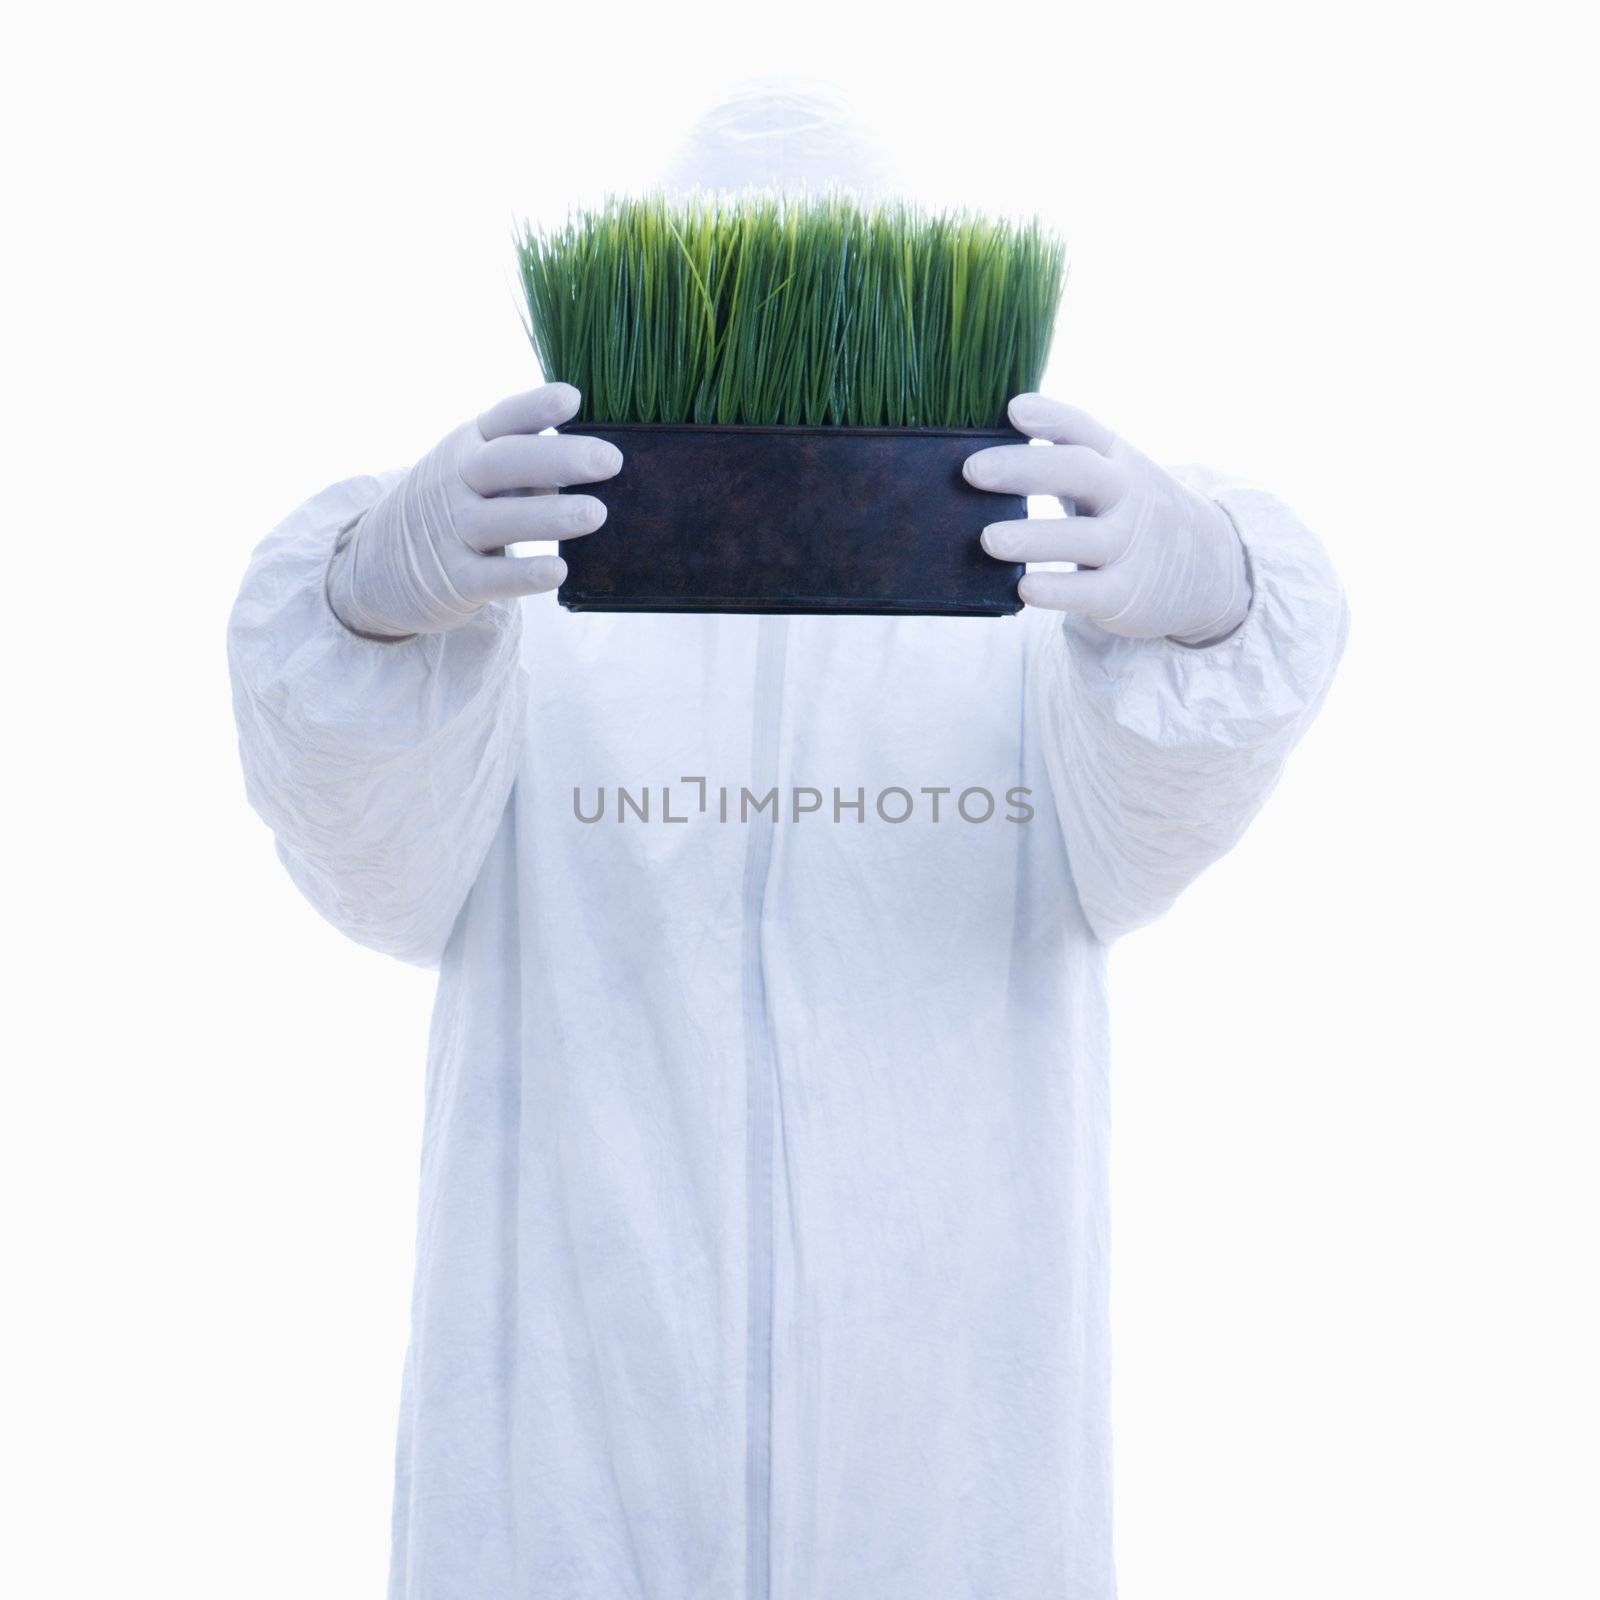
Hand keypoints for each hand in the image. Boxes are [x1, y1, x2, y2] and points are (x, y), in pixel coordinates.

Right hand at [327, 384, 620, 638]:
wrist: (379, 563)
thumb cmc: (453, 507)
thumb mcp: (476, 471)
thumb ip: (527, 464)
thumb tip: (593, 459)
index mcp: (467, 446)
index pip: (502, 420)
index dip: (535, 407)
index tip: (573, 397)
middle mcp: (455, 482)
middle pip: (504, 464)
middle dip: (557, 458)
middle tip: (610, 460)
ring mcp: (451, 531)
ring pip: (499, 520)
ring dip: (550, 515)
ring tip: (597, 513)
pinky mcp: (454, 579)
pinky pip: (491, 576)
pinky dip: (523, 573)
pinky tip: (558, 571)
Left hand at [966, 394, 1250, 644]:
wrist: (1209, 568)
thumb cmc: (1130, 514)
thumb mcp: (1112, 476)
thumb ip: (1062, 461)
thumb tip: (983, 452)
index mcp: (1115, 459)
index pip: (1084, 429)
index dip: (1051, 417)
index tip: (1014, 409)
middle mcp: (1124, 496)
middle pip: (1080, 473)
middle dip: (1026, 469)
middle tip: (973, 470)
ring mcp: (1126, 545)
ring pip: (1080, 538)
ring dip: (1034, 538)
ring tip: (988, 539)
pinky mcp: (1124, 593)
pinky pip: (1087, 591)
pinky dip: (1056, 590)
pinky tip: (1024, 588)